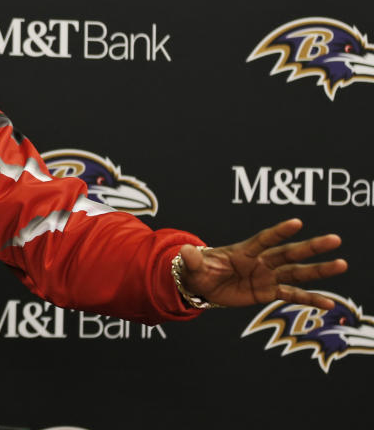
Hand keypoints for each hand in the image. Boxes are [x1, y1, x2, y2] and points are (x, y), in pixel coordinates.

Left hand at [178, 219, 346, 309]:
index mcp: (242, 251)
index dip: (279, 231)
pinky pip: (292, 295)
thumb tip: (184, 251)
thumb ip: (192, 260)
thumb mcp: (193, 267)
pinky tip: (329, 303)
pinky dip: (310, 299)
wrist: (204, 284)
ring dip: (319, 270)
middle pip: (288, 252)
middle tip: (334, 239)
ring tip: (342, 264)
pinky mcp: (269, 291)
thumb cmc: (199, 270)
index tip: (298, 222)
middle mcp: (260, 261)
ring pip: (297, 272)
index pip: (263, 239)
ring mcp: (267, 276)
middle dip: (311, 247)